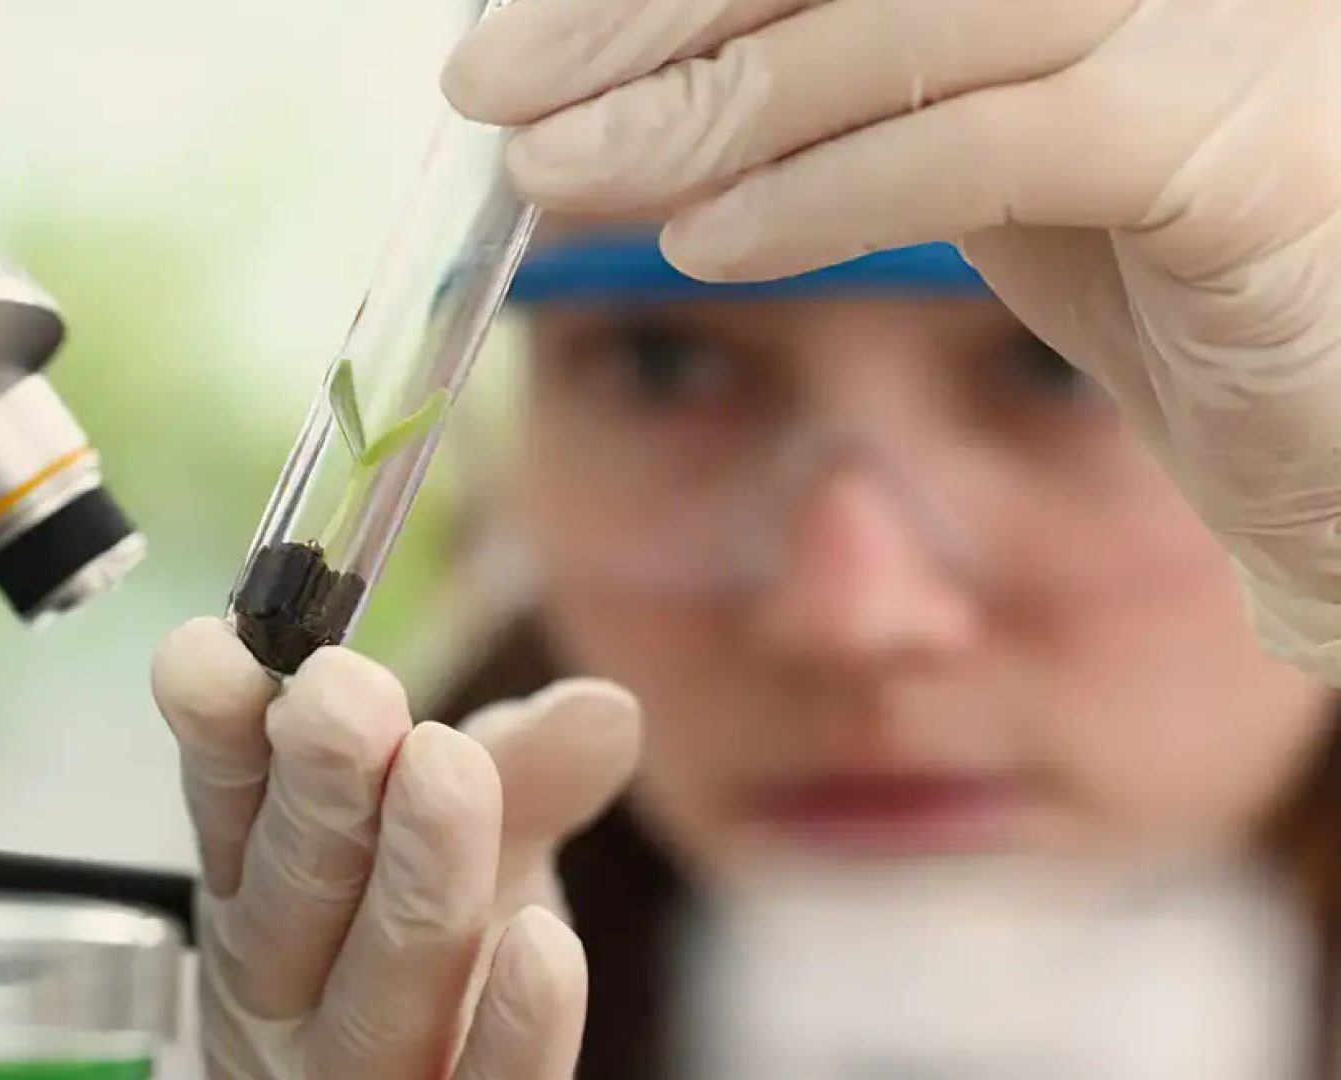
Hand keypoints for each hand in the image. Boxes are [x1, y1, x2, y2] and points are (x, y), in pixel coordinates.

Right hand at [150, 618, 640, 1077]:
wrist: (436, 1075)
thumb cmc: (441, 943)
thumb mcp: (480, 840)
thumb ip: (528, 773)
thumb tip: (608, 707)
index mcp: (262, 888)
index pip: (229, 808)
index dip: (222, 732)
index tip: (214, 650)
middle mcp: (286, 986)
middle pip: (288, 897)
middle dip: (317, 789)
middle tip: (342, 694)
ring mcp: (347, 1074)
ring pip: (369, 997)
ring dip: (408, 880)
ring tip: (445, 767)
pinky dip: (510, 1032)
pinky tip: (546, 945)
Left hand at [444, 0, 1340, 681]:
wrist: (1333, 418)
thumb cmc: (1147, 266)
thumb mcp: (963, 142)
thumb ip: (825, 98)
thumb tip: (606, 99)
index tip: (514, 35)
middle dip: (643, 12)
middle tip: (495, 92)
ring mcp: (1214, 14)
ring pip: (906, 23)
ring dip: (707, 105)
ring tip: (565, 174)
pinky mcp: (1242, 142)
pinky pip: (991, 146)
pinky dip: (830, 195)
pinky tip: (710, 246)